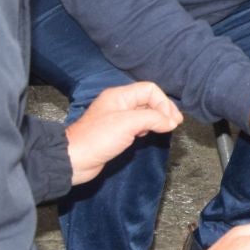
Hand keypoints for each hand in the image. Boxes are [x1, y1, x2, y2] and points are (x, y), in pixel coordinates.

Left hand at [67, 83, 182, 184]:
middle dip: (163, 110)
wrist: (74, 159)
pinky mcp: (116, 132)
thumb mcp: (128, 123)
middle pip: (148, 100)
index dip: (164, 103)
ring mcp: (117, 118)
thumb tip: (171, 122)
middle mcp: (119, 103)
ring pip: (144, 112)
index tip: (172, 121)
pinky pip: (137, 124)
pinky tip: (148, 135)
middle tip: (174, 125)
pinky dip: (147, 127)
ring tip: (164, 129)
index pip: (150, 90)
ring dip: (156, 119)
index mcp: (120, 95)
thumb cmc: (99, 138)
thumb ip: (153, 118)